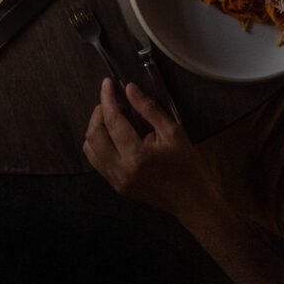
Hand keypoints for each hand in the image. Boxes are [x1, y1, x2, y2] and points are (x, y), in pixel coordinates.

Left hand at [84, 78, 217, 224]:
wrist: (192, 201)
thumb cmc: (187, 165)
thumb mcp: (173, 132)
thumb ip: (148, 109)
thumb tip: (129, 88)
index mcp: (136, 156)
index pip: (112, 121)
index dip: (107, 98)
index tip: (108, 82)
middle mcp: (121, 170)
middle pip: (94, 135)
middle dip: (98, 112)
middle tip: (111, 99)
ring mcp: (116, 181)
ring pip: (90, 150)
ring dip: (95, 128)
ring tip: (110, 116)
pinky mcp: (117, 186)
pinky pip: (97, 161)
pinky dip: (98, 143)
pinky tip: (112, 134)